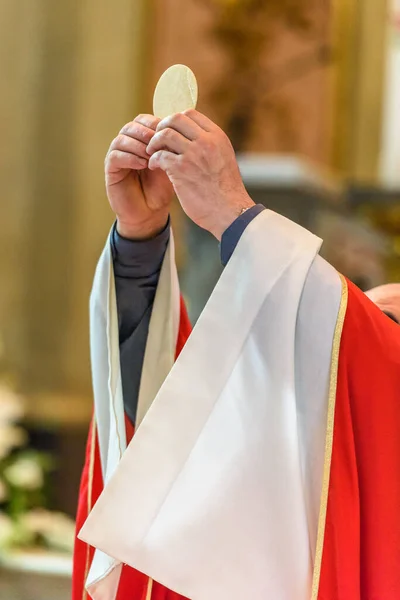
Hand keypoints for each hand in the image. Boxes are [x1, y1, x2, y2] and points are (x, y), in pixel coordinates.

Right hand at [105, 114, 173, 238]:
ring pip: (122, 138)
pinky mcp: (110, 170)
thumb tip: (178, 129)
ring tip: (152, 155)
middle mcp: (127, 145)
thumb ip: (170, 147)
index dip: (155, 124)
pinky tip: (143, 164)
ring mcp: (117, 156)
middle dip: (147, 132)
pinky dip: (129, 157)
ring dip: (138, 144)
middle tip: (159, 142)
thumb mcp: (170, 165)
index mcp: (141, 140)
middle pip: (132, 126)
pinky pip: (115, 156)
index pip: (144, 120)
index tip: (169, 133)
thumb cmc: (161, 189)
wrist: (150, 213)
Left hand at [146, 110, 253, 239]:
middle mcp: (206, 141)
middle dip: (161, 127)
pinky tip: (154, 167)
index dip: (175, 121)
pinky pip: (159, 155)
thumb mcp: (223, 159)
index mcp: (217, 137)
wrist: (230, 212)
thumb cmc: (226, 191)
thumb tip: (192, 136)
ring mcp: (193, 154)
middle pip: (175, 119)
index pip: (190, 114)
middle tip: (156, 141)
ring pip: (165, 134)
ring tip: (152, 154)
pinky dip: (153, 160)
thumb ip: (210, 145)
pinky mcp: (181, 170)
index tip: (169, 133)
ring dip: (154, 143)